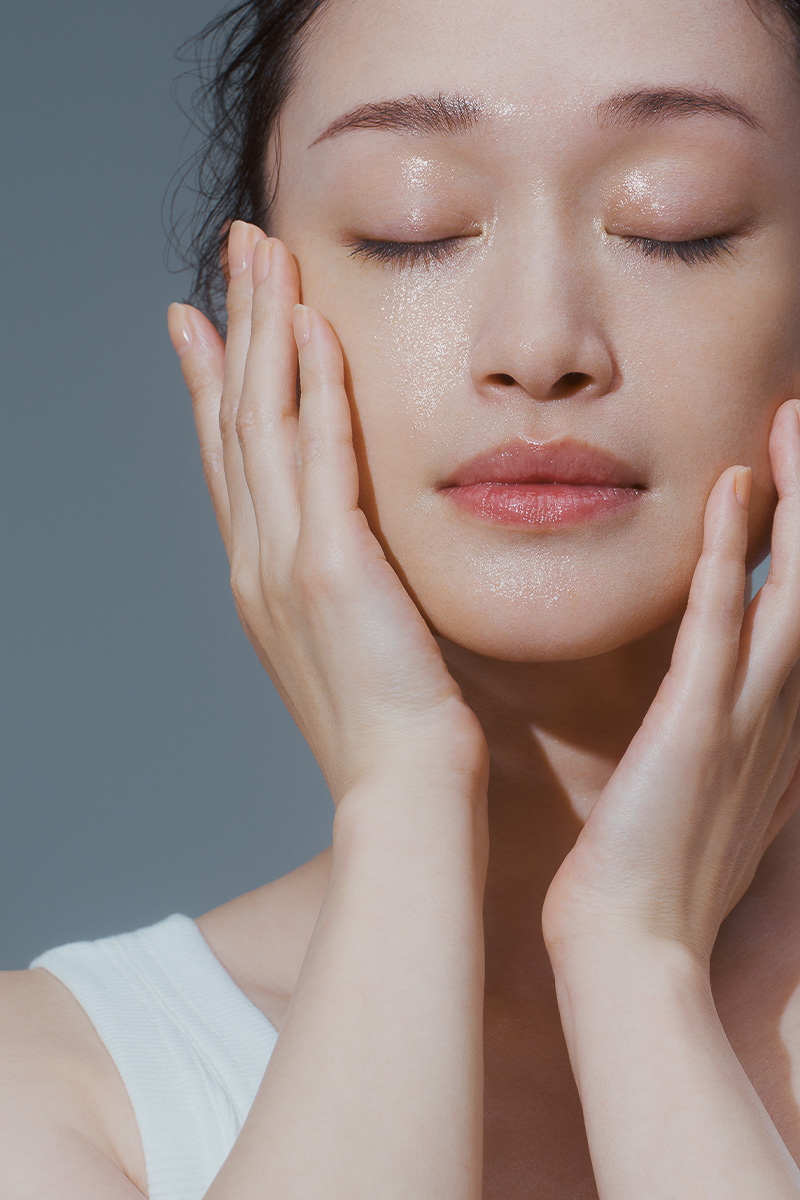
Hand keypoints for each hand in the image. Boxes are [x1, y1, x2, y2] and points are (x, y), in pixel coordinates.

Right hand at [167, 221, 487, 804]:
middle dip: (234, 327)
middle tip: (234, 250)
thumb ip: (340, 583)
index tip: (204, 323)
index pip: (230, 458)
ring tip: (262, 254)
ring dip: (265, 331)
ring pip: (265, 422)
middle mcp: (257, 561)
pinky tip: (314, 328)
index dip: (213, 382)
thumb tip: (349, 548)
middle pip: (236, 420)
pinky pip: (322, 456)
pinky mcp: (333, 567)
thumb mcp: (352, 642)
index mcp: (261, 578)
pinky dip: (314, 388)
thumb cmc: (391, 729)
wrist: (403, 792)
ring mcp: (286, 562)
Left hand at [541, 399, 799, 968]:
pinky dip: (727, 555)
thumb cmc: (658, 875)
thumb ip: (722, 743)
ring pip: (790, 589)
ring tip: (792, 425)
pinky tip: (730, 491)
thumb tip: (717, 708)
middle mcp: (779, 712)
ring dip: (796, 505)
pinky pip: (717, 622)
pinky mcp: (695, 725)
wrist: (631, 950)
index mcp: (776, 726)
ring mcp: (744, 717)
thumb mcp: (708, 796)